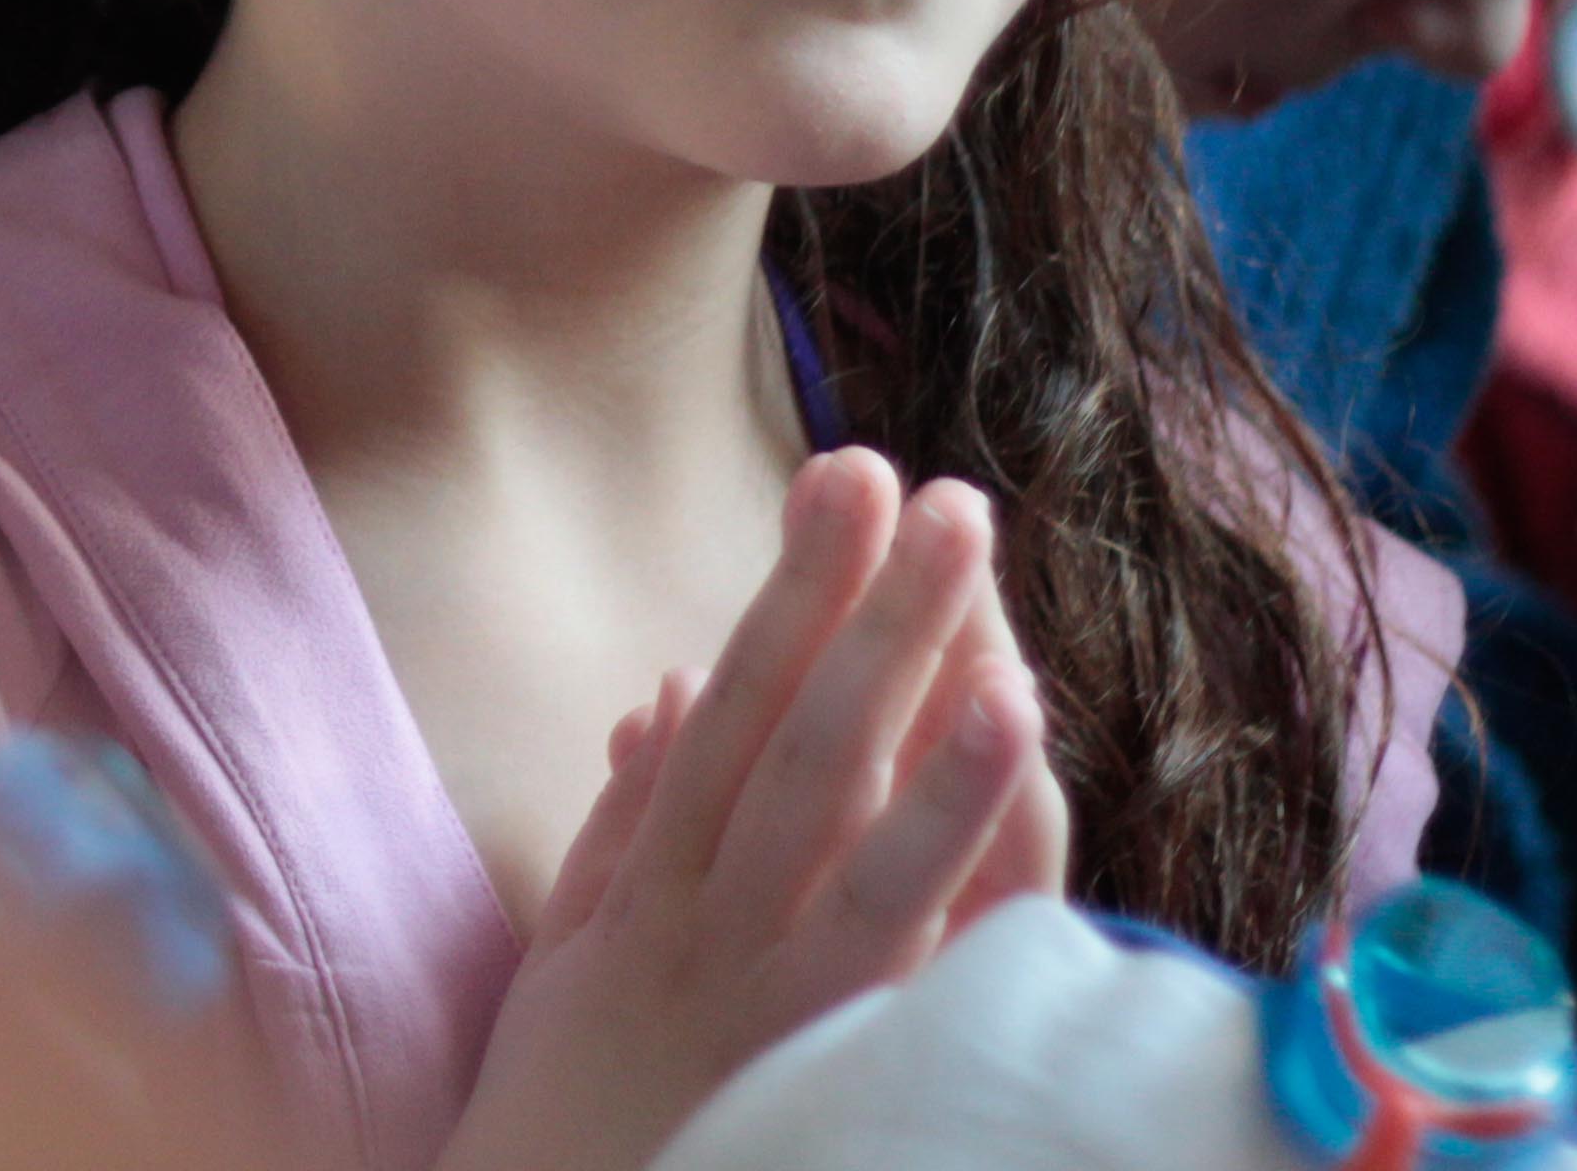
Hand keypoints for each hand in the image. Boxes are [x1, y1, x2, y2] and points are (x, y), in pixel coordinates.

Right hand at [439, 448, 1062, 1170]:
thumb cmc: (567, 1099)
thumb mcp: (575, 947)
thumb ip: (634, 814)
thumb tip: (681, 682)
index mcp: (655, 888)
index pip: (737, 704)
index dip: (797, 590)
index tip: (850, 476)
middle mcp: (717, 933)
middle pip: (807, 754)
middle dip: (878, 620)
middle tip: (946, 496)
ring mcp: (779, 1015)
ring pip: (861, 867)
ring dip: (932, 759)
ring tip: (1000, 648)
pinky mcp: (832, 1084)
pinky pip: (908, 993)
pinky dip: (958, 907)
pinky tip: (1010, 847)